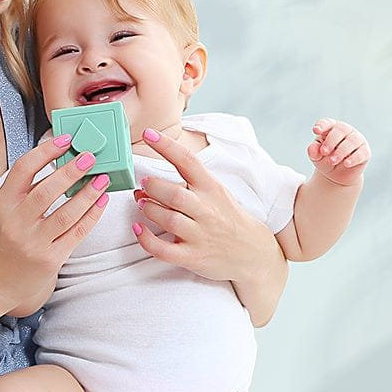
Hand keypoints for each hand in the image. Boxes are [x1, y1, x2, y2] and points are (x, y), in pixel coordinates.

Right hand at [0, 135, 110, 315]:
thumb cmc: (4, 240)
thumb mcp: (5, 212)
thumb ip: (27, 190)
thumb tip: (61, 161)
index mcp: (3, 204)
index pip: (23, 169)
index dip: (45, 151)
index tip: (65, 140)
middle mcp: (16, 222)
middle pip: (47, 190)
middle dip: (72, 170)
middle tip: (90, 156)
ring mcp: (33, 242)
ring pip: (67, 213)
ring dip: (88, 193)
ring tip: (103, 179)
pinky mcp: (50, 259)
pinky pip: (77, 232)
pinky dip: (92, 215)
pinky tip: (101, 202)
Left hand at [132, 128, 268, 282]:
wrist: (253, 252)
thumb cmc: (227, 218)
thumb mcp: (215, 192)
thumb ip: (186, 184)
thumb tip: (146, 183)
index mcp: (211, 188)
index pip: (188, 161)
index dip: (166, 146)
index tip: (148, 133)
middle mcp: (207, 210)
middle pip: (174, 194)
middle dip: (153, 187)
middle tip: (143, 185)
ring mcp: (200, 235)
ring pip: (168, 220)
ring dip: (149, 209)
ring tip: (143, 204)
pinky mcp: (193, 257)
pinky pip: (164, 250)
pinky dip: (146, 239)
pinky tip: (138, 229)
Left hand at [307, 118, 370, 186]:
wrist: (337, 175)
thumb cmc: (325, 160)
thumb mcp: (316, 157)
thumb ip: (313, 151)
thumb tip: (312, 149)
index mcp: (331, 128)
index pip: (327, 123)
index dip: (322, 125)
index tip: (316, 131)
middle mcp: (346, 131)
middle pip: (340, 131)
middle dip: (331, 141)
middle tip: (324, 152)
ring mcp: (357, 140)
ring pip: (351, 141)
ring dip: (341, 151)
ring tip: (332, 161)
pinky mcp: (365, 152)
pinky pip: (361, 153)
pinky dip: (353, 158)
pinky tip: (346, 163)